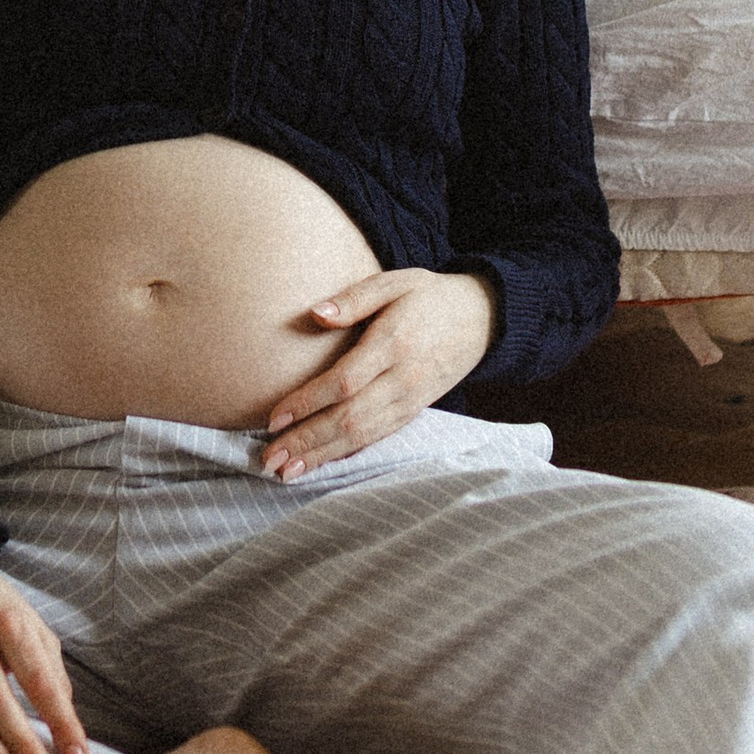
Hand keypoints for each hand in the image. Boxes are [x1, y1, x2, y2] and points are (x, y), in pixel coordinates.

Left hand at [260, 268, 497, 477]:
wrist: (484, 318)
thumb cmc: (431, 296)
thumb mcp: (396, 282)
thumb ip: (355, 298)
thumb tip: (315, 314)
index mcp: (395, 343)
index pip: (345, 382)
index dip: (308, 403)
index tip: (274, 418)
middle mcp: (404, 378)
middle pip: (350, 418)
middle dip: (307, 441)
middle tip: (269, 459)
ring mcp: (411, 400)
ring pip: (363, 435)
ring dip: (322, 456)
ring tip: (287, 472)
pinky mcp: (414, 411)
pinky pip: (378, 437)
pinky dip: (348, 454)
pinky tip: (321, 464)